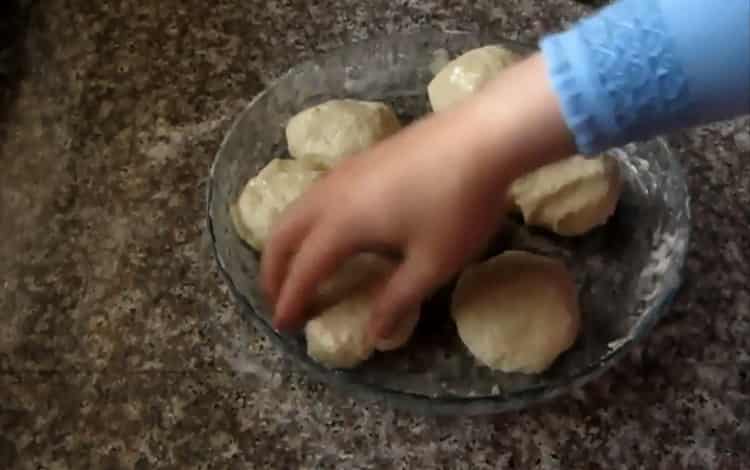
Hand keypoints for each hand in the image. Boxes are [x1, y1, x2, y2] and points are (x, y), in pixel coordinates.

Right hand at [262, 54, 573, 338]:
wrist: (482, 135)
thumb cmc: (458, 204)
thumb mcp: (432, 263)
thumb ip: (398, 300)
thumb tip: (375, 334)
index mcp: (342, 225)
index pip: (304, 269)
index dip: (291, 300)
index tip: (284, 325)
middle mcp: (331, 195)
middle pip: (283, 233)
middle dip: (273, 270)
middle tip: (277, 299)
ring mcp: (344, 171)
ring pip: (296, 209)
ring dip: (285, 242)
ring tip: (294, 268)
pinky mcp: (361, 159)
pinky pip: (314, 195)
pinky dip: (304, 221)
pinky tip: (327, 230)